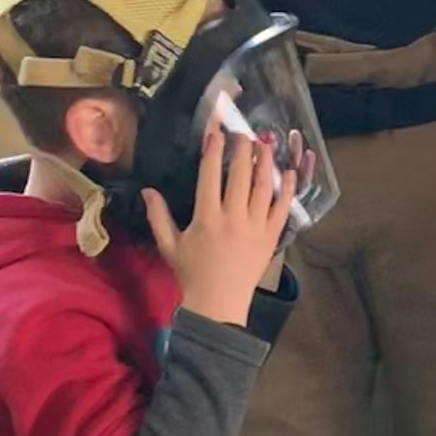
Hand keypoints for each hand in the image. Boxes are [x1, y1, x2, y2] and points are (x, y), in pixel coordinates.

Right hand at [145, 124, 295, 325]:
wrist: (218, 303)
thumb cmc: (192, 273)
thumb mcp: (169, 245)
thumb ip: (158, 216)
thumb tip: (147, 190)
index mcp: (206, 218)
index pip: (210, 176)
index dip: (214, 151)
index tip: (217, 133)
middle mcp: (233, 219)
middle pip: (240, 175)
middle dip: (243, 150)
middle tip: (244, 132)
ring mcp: (255, 227)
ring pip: (263, 187)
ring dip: (265, 163)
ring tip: (265, 143)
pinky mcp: (271, 237)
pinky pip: (282, 209)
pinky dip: (287, 190)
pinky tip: (288, 172)